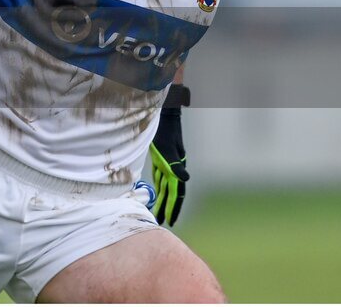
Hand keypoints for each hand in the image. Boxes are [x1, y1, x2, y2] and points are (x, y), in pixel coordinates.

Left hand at [150, 106, 188, 226]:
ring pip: (165, 187)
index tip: (170, 221)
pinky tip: (155, 194)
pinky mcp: (161, 160)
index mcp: (176, 170)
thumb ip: (175, 164)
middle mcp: (173, 169)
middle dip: (167, 208)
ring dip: (162, 199)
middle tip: (162, 222)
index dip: (173, 208)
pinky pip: (159, 178)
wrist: (164, 118)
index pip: (176, 194)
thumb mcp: (168, 149)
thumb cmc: (164, 133)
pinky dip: (158, 187)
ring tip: (157, 212)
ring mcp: (167, 165)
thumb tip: (186, 178)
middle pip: (170, 193)